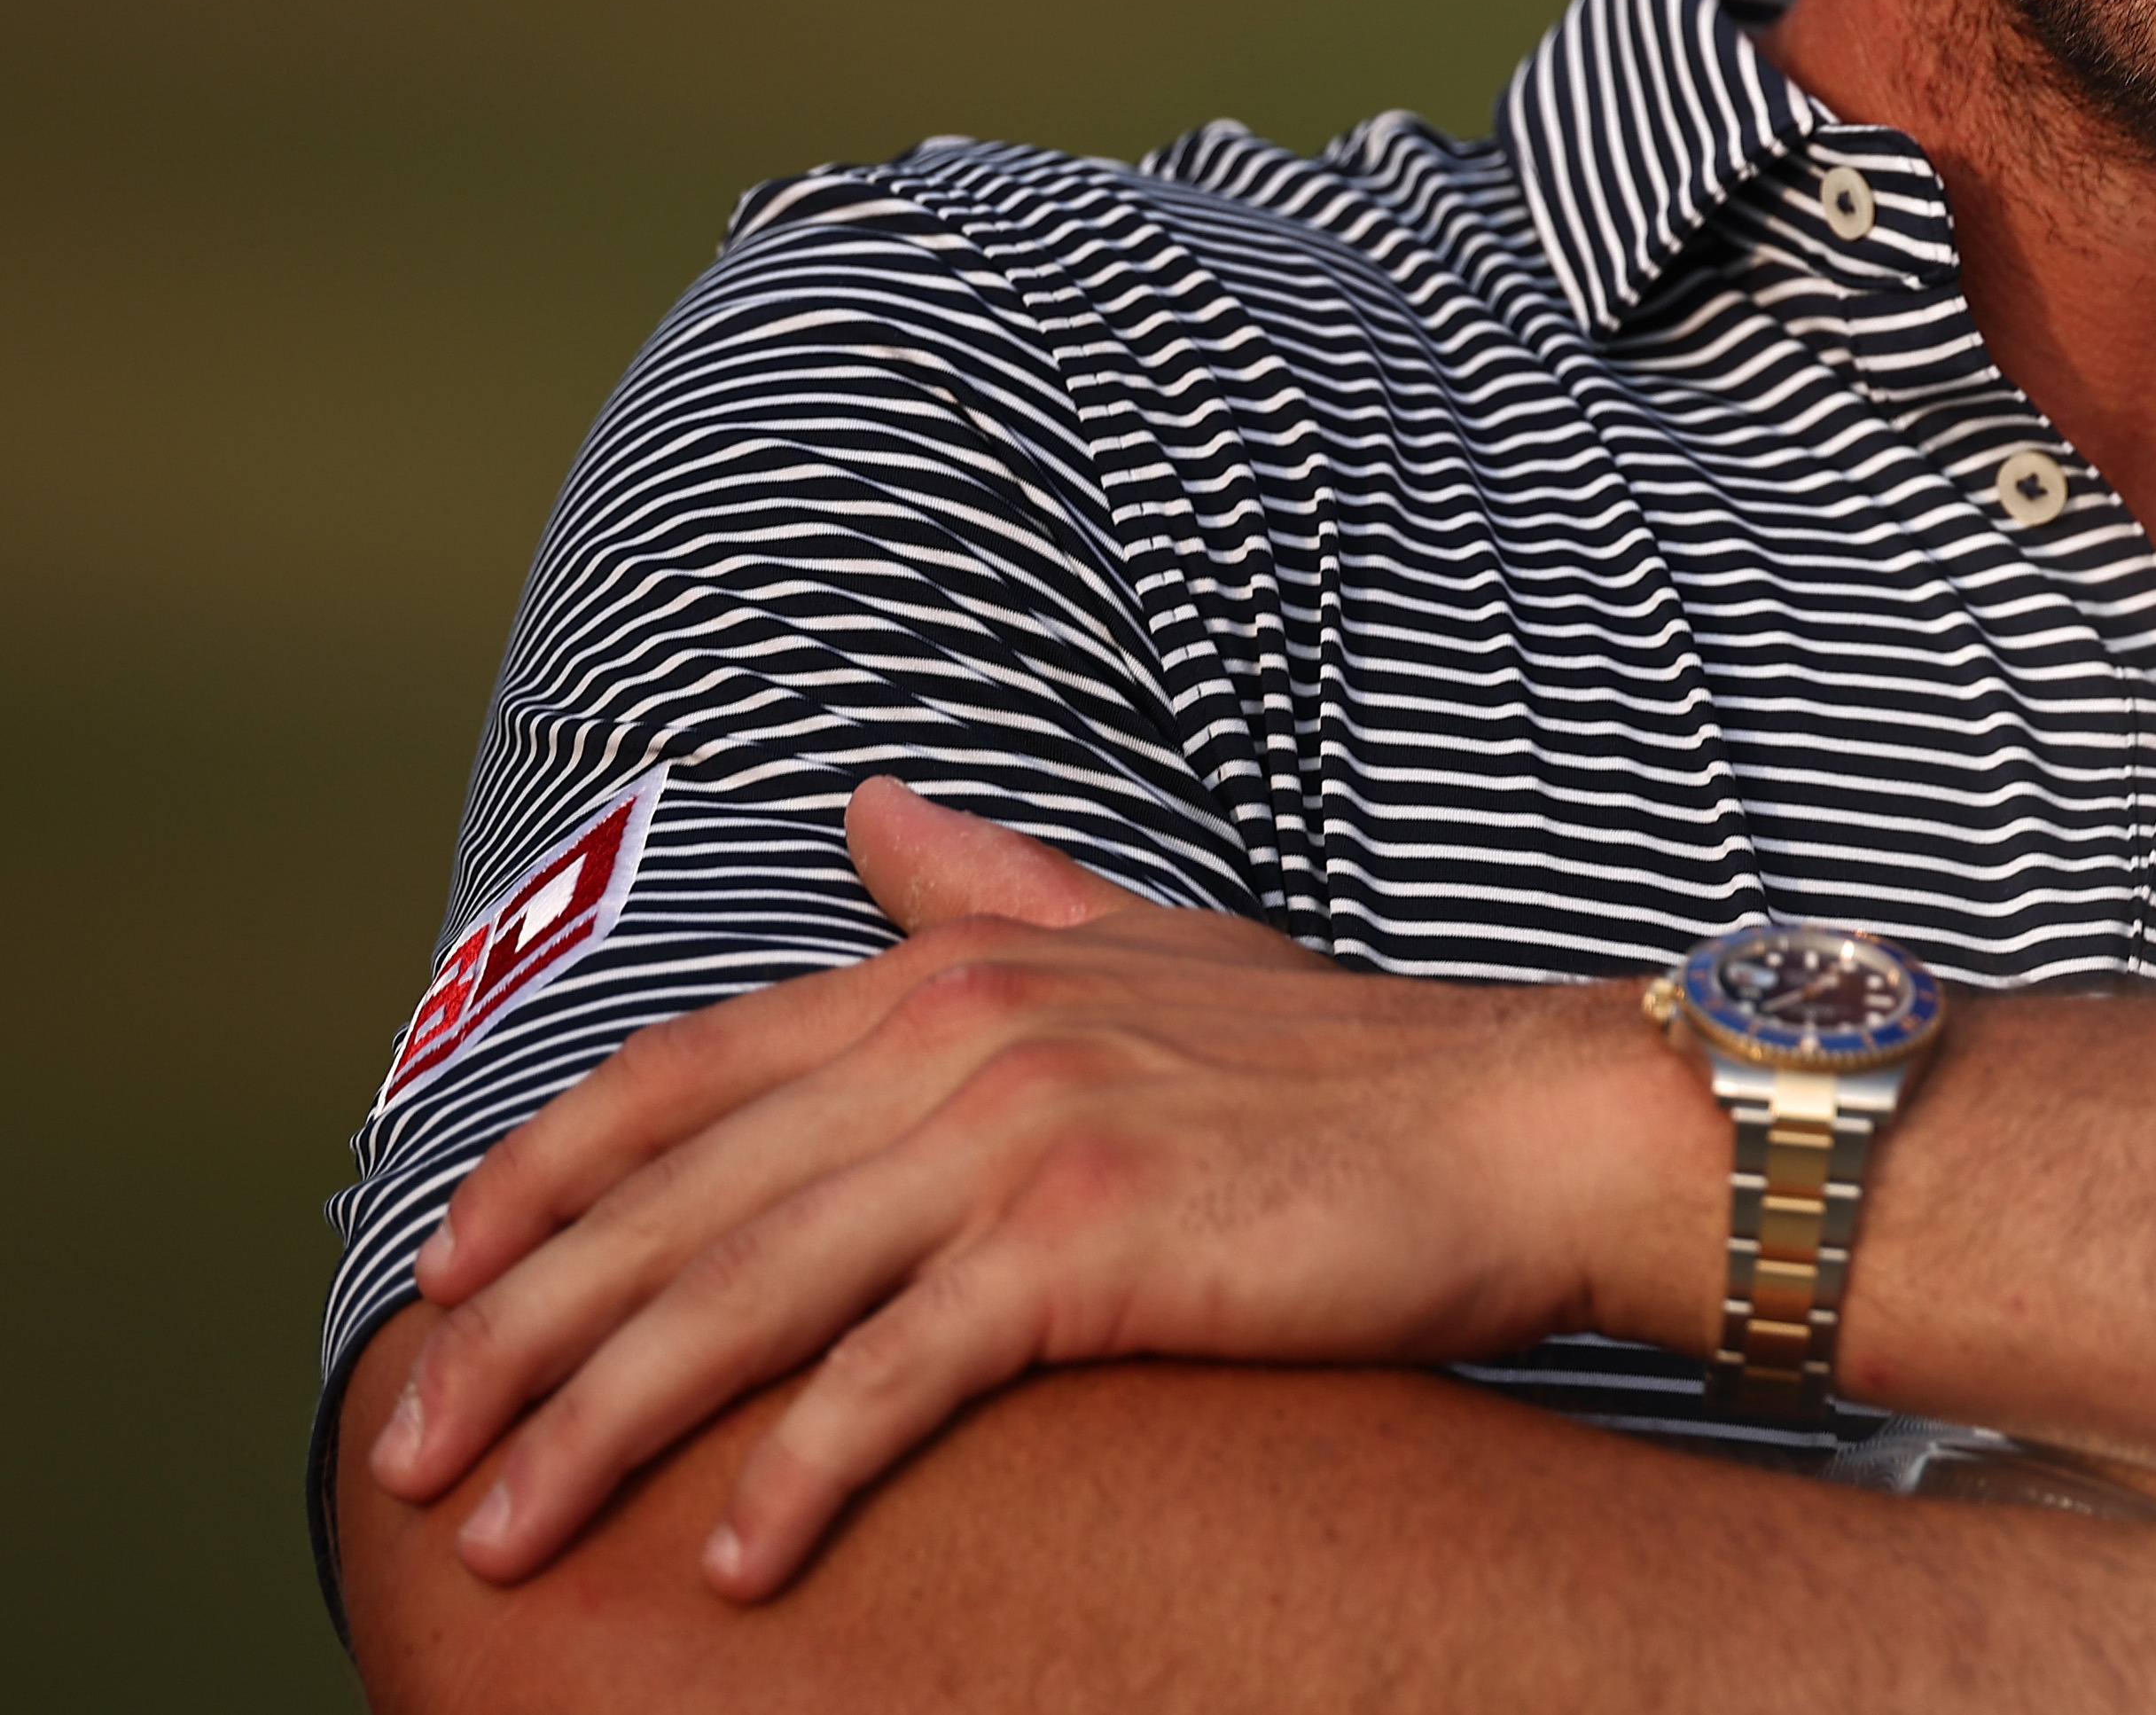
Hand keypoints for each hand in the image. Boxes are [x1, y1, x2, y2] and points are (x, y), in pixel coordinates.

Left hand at [367, 780, 1711, 1600]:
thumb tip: (869, 810)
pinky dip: (798, 1468)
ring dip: (605, 1422)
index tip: (442, 1281)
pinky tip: (732, 1554)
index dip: (546, 1177)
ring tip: (512, 1533)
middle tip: (417, 1457)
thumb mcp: (1155, 950)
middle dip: (523, 1333)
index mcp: (962, 974)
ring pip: (754, 1291)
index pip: (689, 1072)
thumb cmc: (1353, 1070)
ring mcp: (1025, 1137)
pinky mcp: (1092, 1245)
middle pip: (682, 1198)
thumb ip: (996, 895)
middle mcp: (968, 1038)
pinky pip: (899, 1373)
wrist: (1529, 1123)